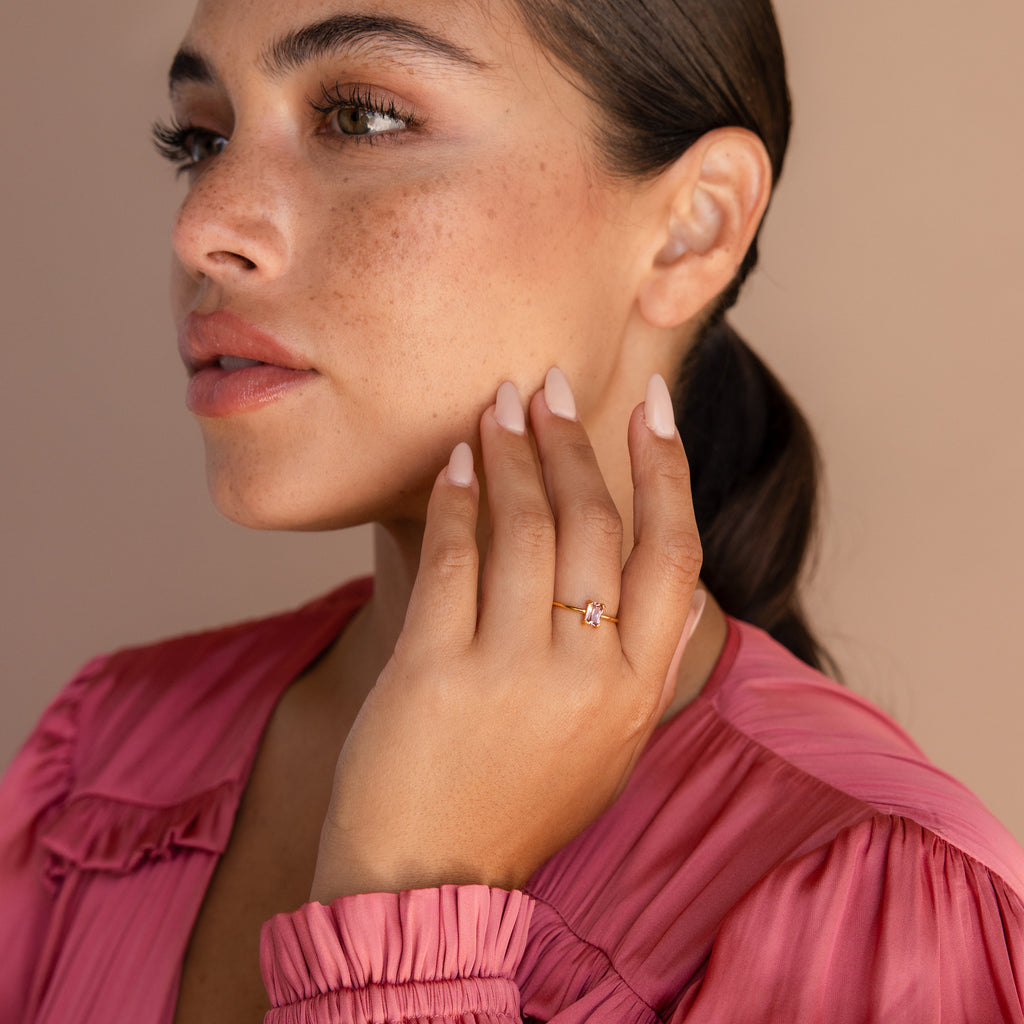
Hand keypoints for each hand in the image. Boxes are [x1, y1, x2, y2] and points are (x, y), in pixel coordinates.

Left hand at [311, 369, 702, 900]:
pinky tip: (456, 460)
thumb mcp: (605, 746)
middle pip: (595, 524)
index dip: (667, 469)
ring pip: (526, 526)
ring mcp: (513, 674)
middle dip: (574, 441)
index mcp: (638, 692)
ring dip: (515, 450)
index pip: (674, 554)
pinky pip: (454, 556)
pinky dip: (456, 496)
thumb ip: (638, 663)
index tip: (651, 405)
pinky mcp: (436, 672)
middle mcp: (589, 677)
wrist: (427, 885)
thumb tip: (652, 575)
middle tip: (550, 386)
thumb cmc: (515, 804)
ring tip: (501, 404)